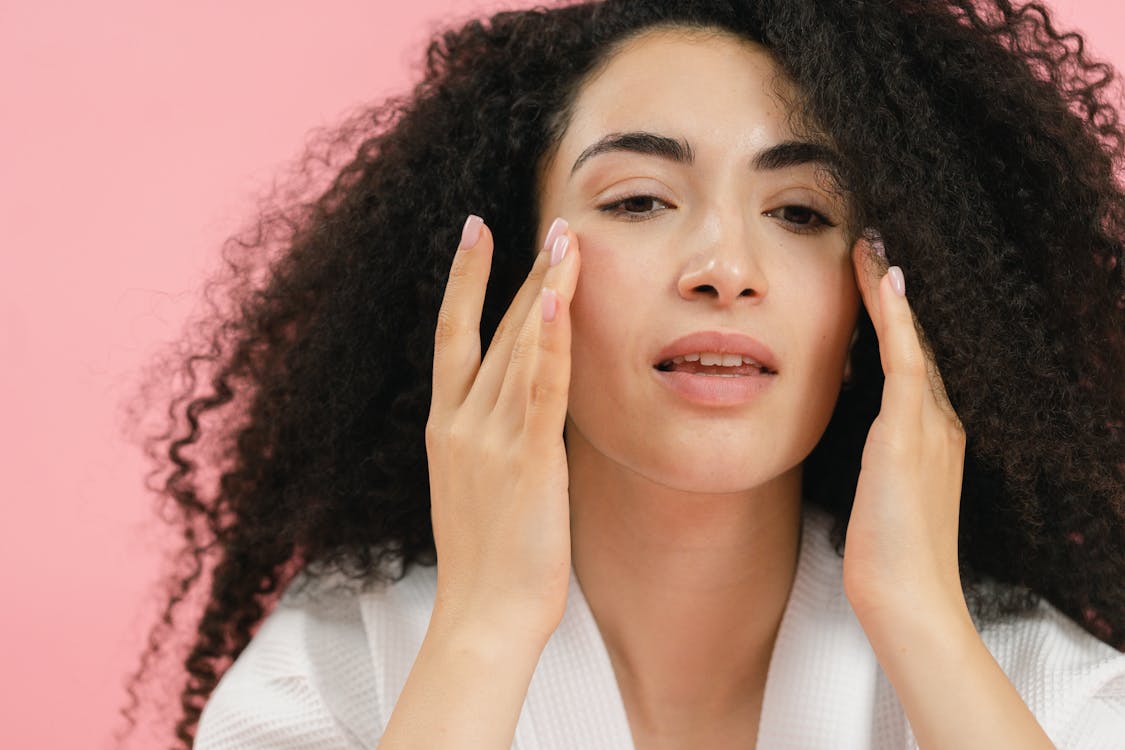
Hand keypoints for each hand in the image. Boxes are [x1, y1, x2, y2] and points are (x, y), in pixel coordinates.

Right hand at [425, 215, 580, 644]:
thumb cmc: (486, 561)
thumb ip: (492, 441)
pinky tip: (558, 298)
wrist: (483, 615)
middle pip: (491, 328)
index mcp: (445, 427)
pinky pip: (539, 388)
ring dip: (545, 287)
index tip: (476, 231)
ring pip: (519, 346)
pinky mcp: (526, 459)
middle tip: (552, 223)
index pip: (452, 335)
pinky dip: (549, 341)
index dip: (463, 279)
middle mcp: (460, 421)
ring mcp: (489, 437)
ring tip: (567, 238)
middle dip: (520, 271)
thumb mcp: (477, 488)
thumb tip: (522, 412)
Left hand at [842, 233, 969, 627]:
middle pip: (916, 342)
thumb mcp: (875, 497)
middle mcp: (940, 422)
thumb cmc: (886, 558)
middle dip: (894, 293)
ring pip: (911, 341)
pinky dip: (896, 319)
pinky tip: (884, 280)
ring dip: (889, 292)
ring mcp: (931, 426)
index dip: (894, 321)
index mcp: (931, 437)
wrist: (908, 600)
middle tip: (873, 243)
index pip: (911, 364)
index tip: (873, 281)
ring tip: (870, 245)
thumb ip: (870, 461)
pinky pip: (906, 361)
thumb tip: (849, 442)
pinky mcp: (911, 434)